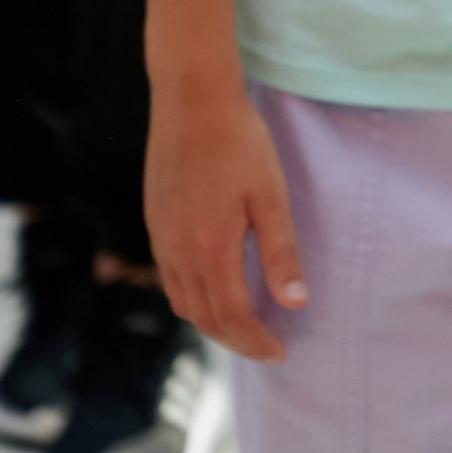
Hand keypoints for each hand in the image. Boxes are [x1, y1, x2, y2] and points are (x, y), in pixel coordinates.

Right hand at [145, 67, 307, 361]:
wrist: (192, 100)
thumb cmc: (240, 143)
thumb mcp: (271, 197)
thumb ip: (281, 254)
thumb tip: (296, 304)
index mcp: (210, 249)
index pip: (232, 317)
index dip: (256, 342)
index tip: (280, 352)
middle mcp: (178, 251)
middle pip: (204, 318)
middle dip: (235, 340)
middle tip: (266, 346)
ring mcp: (161, 238)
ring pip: (182, 302)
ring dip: (212, 322)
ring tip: (244, 325)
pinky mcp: (155, 223)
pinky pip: (170, 278)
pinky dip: (193, 298)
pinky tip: (215, 288)